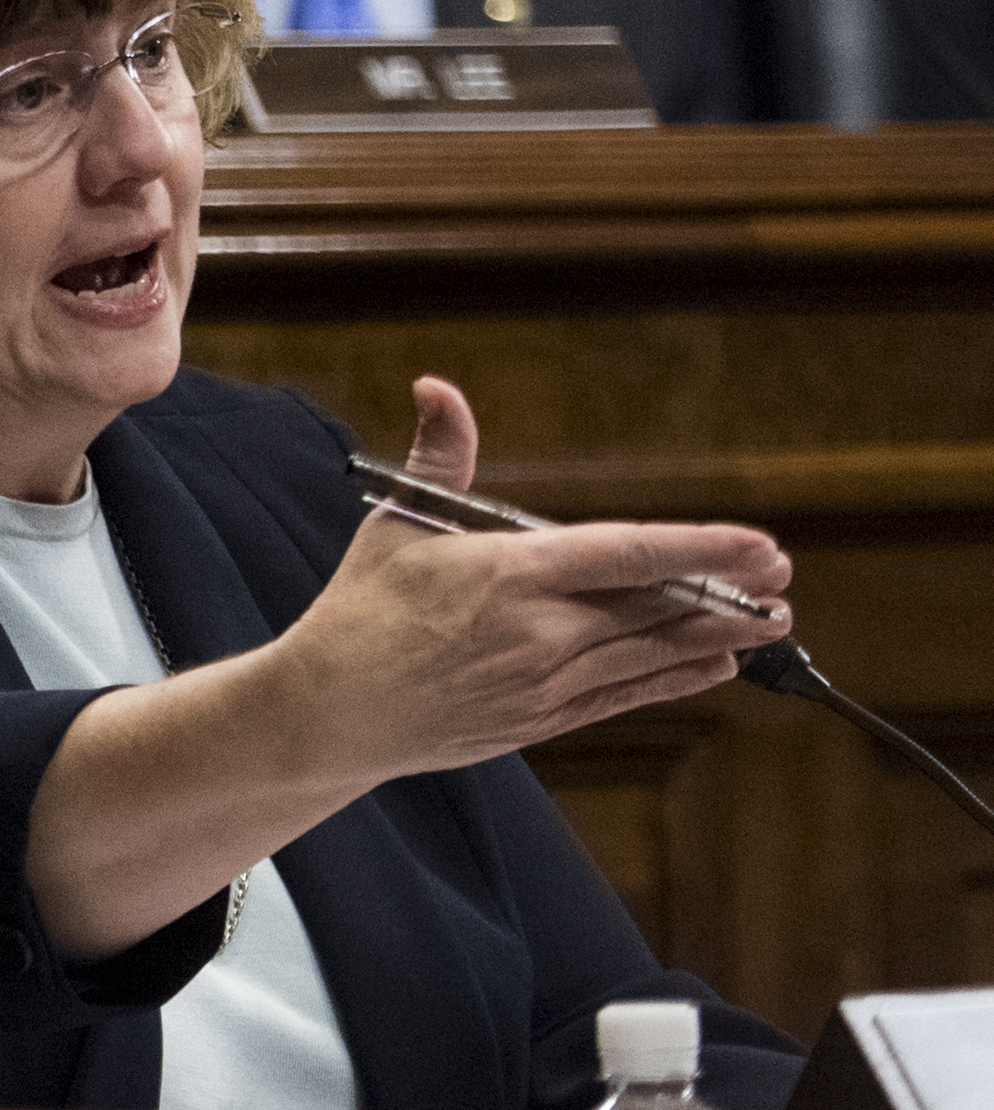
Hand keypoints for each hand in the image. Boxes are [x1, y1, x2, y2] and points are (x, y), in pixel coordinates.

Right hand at [26, 370, 788, 954]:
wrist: (328, 711)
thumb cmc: (359, 611)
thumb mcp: (398, 524)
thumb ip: (442, 456)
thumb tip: (441, 388)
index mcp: (507, 575)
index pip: (629, 555)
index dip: (704, 549)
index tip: (759, 545)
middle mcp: (537, 632)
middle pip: (654, 607)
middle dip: (727, 591)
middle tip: (780, 577)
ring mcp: (544, 683)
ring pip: (651, 654)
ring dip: (717, 635)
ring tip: (772, 622)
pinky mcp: (540, 721)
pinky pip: (627, 697)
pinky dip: (676, 679)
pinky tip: (714, 664)